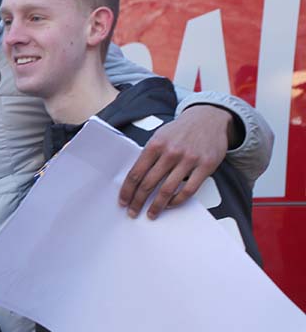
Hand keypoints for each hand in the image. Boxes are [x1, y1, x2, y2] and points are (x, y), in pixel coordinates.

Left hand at [118, 105, 233, 218]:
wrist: (208, 118)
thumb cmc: (181, 130)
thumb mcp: (159, 136)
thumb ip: (149, 155)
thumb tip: (135, 178)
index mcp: (155, 144)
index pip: (136, 173)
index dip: (127, 190)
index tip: (123, 201)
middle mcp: (171, 152)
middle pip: (149, 183)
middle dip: (138, 201)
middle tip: (133, 212)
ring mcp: (189, 159)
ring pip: (167, 189)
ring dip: (157, 205)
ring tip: (152, 213)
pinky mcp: (205, 166)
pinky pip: (189, 189)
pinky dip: (177, 200)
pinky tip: (170, 204)